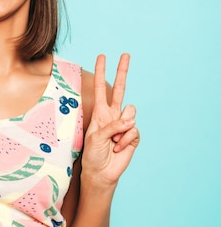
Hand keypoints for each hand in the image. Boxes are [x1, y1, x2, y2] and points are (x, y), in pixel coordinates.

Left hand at [82, 54, 139, 186]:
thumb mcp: (95, 137)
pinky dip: (125, 141)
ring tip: (113, 141)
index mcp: (100, 113)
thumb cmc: (92, 154)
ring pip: (130, 112)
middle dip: (122, 71)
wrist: (101, 172)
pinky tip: (118, 149)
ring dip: (121, 128)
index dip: (101, 73)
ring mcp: (124, 124)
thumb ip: (112, 126)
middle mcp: (113, 115)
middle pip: (120, 89)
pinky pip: (134, 130)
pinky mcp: (133, 135)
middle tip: (125, 54)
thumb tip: (131, 120)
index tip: (102, 56)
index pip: (101, 88)